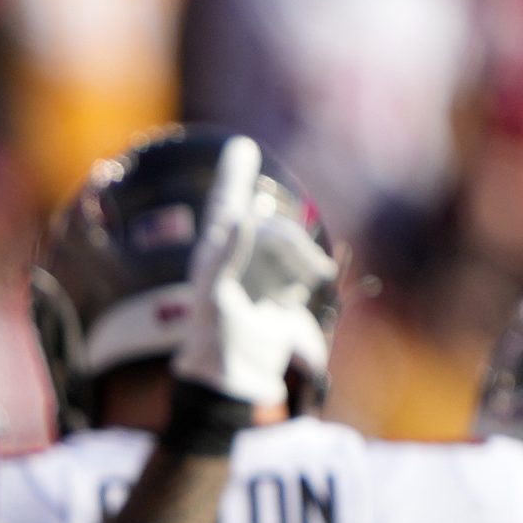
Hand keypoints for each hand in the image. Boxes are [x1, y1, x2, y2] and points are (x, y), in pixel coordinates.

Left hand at [170, 136, 338, 409]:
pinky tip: (310, 286)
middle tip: (309, 272)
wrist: (234, 377)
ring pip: (292, 246)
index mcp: (214, 252)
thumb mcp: (214, 297)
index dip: (235, 173)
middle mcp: (238, 257)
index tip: (242, 146)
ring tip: (308, 283)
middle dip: (291, 244)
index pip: (226, 203)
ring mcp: (261, 272)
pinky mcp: (281, 289)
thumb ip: (224, 255)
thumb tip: (242, 214)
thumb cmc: (212, 338)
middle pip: (276, 229)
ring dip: (302, 261)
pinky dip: (310, 272)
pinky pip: (304, 266)